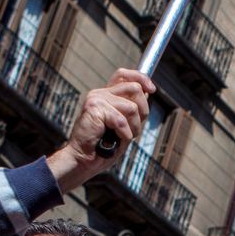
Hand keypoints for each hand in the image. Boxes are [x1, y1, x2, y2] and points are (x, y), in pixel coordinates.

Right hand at [49, 69, 153, 189]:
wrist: (83, 160)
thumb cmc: (102, 147)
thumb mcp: (123, 125)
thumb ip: (132, 108)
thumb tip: (147, 93)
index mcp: (105, 95)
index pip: (123, 75)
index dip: (141, 78)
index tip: (152, 90)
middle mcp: (100, 94)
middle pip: (135, 89)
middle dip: (143, 112)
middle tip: (132, 129)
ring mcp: (96, 99)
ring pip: (132, 107)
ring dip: (133, 127)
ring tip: (121, 137)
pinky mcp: (94, 108)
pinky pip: (122, 120)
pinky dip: (124, 134)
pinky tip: (115, 139)